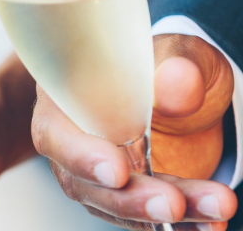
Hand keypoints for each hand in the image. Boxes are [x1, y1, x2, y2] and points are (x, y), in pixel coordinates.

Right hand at [32, 34, 237, 229]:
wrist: (188, 91)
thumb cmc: (171, 62)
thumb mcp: (180, 54)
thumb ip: (178, 65)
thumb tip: (175, 85)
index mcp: (66, 92)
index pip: (54, 128)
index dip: (79, 154)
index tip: (118, 171)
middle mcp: (71, 134)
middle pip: (78, 179)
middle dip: (125, 198)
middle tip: (171, 204)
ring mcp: (94, 167)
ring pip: (109, 203)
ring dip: (156, 214)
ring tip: (212, 207)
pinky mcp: (121, 191)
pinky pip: (138, 215)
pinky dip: (175, 224)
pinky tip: (209, 223)